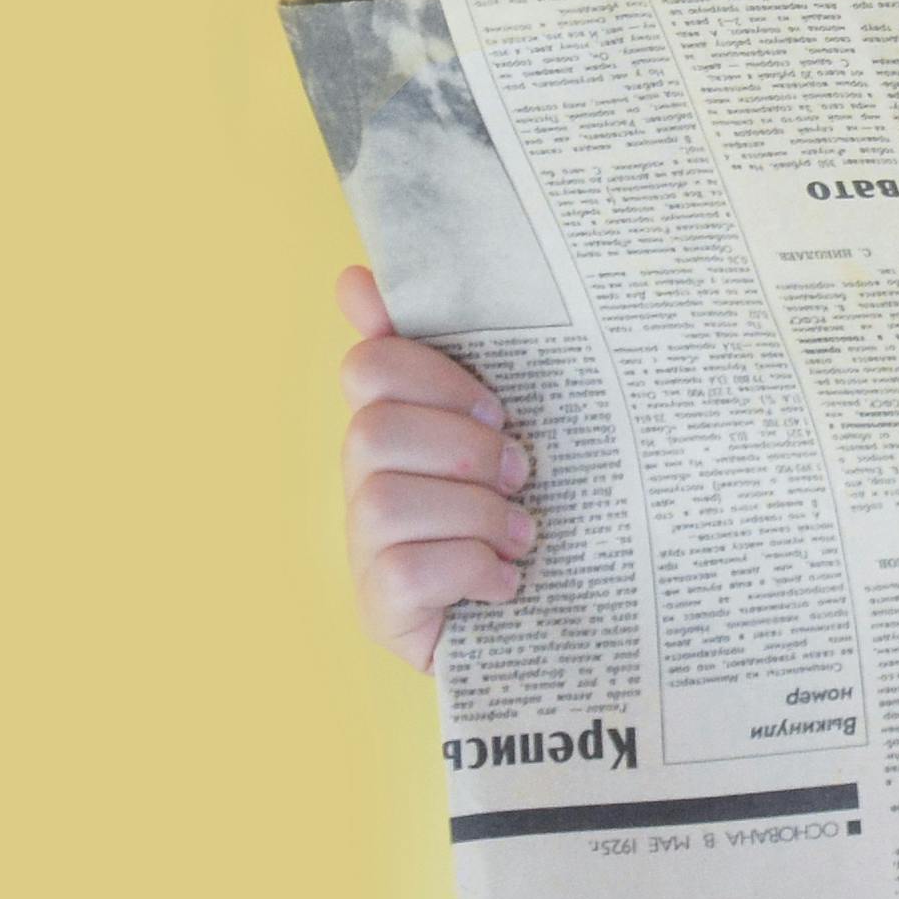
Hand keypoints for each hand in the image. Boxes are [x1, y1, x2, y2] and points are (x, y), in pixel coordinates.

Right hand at [337, 264, 537, 668]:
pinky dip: (469, 569)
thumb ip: (450, 356)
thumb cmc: (517, 510)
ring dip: (475, 514)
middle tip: (521, 475)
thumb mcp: (502, 431)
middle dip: (463, 449)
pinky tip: (504, 581)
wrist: (545, 619)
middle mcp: (364, 481)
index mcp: (394, 423)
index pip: (370, 366)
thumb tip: (354, 279)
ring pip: (388, 502)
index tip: (496, 406)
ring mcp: (363, 546)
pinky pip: (407, 571)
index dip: (433, 377)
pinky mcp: (379, 608)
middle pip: (373, 431)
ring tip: (521, 535)